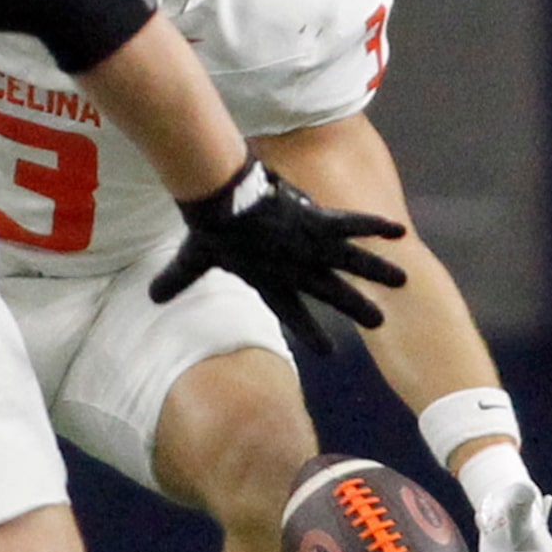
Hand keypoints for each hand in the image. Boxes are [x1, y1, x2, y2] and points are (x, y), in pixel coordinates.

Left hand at [152, 163, 405, 359]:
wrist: (220, 199)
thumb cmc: (209, 228)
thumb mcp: (193, 259)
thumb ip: (176, 279)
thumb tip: (149, 297)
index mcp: (271, 280)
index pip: (292, 313)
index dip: (309, 333)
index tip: (326, 352)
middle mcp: (296, 268)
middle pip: (331, 293)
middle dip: (355, 308)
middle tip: (378, 324)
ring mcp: (310, 245)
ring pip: (349, 261)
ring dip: (375, 271)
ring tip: (402, 281)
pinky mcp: (318, 221)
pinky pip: (352, 224)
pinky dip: (374, 226)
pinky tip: (399, 230)